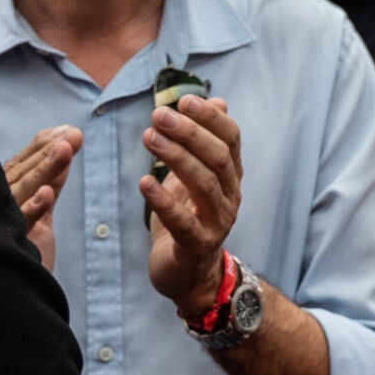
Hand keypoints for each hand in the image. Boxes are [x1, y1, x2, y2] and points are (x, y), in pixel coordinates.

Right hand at [4, 125, 81, 268]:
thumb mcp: (40, 211)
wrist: (14, 293)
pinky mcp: (7, 244)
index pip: (21, 164)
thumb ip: (50, 182)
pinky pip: (19, 224)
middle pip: (21, 172)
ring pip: (20, 191)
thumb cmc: (24, 250)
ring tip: (64, 149)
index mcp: (2, 195)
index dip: (42, 146)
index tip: (69, 131)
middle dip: (47, 151)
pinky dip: (31, 208)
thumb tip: (64, 146)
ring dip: (43, 170)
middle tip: (73, 134)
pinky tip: (46, 193)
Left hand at [140, 95, 242, 317]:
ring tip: (148, 137)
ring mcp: (216, 222)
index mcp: (230, 177)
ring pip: (204, 185)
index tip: (184, 100)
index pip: (231, 140)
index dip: (211, 118)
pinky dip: (162, 200)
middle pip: (218, 158)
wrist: (189, 274)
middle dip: (190, 133)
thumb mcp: (196, 177)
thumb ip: (204, 142)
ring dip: (176, 158)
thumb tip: (218, 100)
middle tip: (159, 115)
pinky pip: (182, 221)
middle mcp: (230, 196)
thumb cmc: (189, 220)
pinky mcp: (196, 245)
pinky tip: (144, 181)